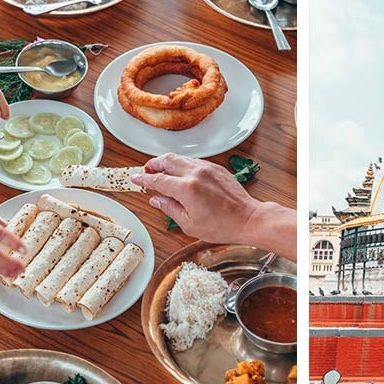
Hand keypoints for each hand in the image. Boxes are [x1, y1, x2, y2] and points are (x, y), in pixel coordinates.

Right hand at [131, 153, 259, 242]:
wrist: (248, 219)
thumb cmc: (222, 226)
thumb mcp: (189, 224)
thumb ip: (169, 208)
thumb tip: (156, 200)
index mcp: (186, 189)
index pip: (158, 179)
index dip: (144, 179)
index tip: (135, 178)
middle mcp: (195, 174)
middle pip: (167, 160)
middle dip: (153, 164)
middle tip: (147, 170)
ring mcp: (207, 169)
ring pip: (181, 158)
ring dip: (168, 162)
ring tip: (161, 170)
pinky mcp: (216, 168)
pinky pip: (194, 161)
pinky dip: (183, 164)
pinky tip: (181, 172)